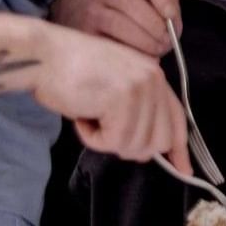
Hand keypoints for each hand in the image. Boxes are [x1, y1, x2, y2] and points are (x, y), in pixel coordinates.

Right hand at [28, 23, 191, 174]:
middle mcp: (153, 80)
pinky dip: (92, 138)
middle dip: (129, 146)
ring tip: (88, 115)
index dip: (179, 149)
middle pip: (159, 141)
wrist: (42, 55)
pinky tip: (82, 115)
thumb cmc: (69, 72)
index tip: (182, 169)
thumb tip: (151, 148)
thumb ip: (138, 109)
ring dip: (105, 140)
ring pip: (135, 145)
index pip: (177, 119)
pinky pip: (113, 142)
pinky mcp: (123, 99)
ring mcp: (140, 88)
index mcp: (154, 75)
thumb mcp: (114, 86)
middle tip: (103, 131)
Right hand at [54, 0, 183, 55]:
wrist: (118, 39)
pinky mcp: (86, 32)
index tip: (173, 15)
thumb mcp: (163, 2)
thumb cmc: (147, 18)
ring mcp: (93, 8)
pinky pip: (106, 41)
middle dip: (152, 22)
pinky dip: (128, 50)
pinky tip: (142, 57)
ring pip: (116, 21)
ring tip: (159, 49)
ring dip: (142, 38)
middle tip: (168, 39)